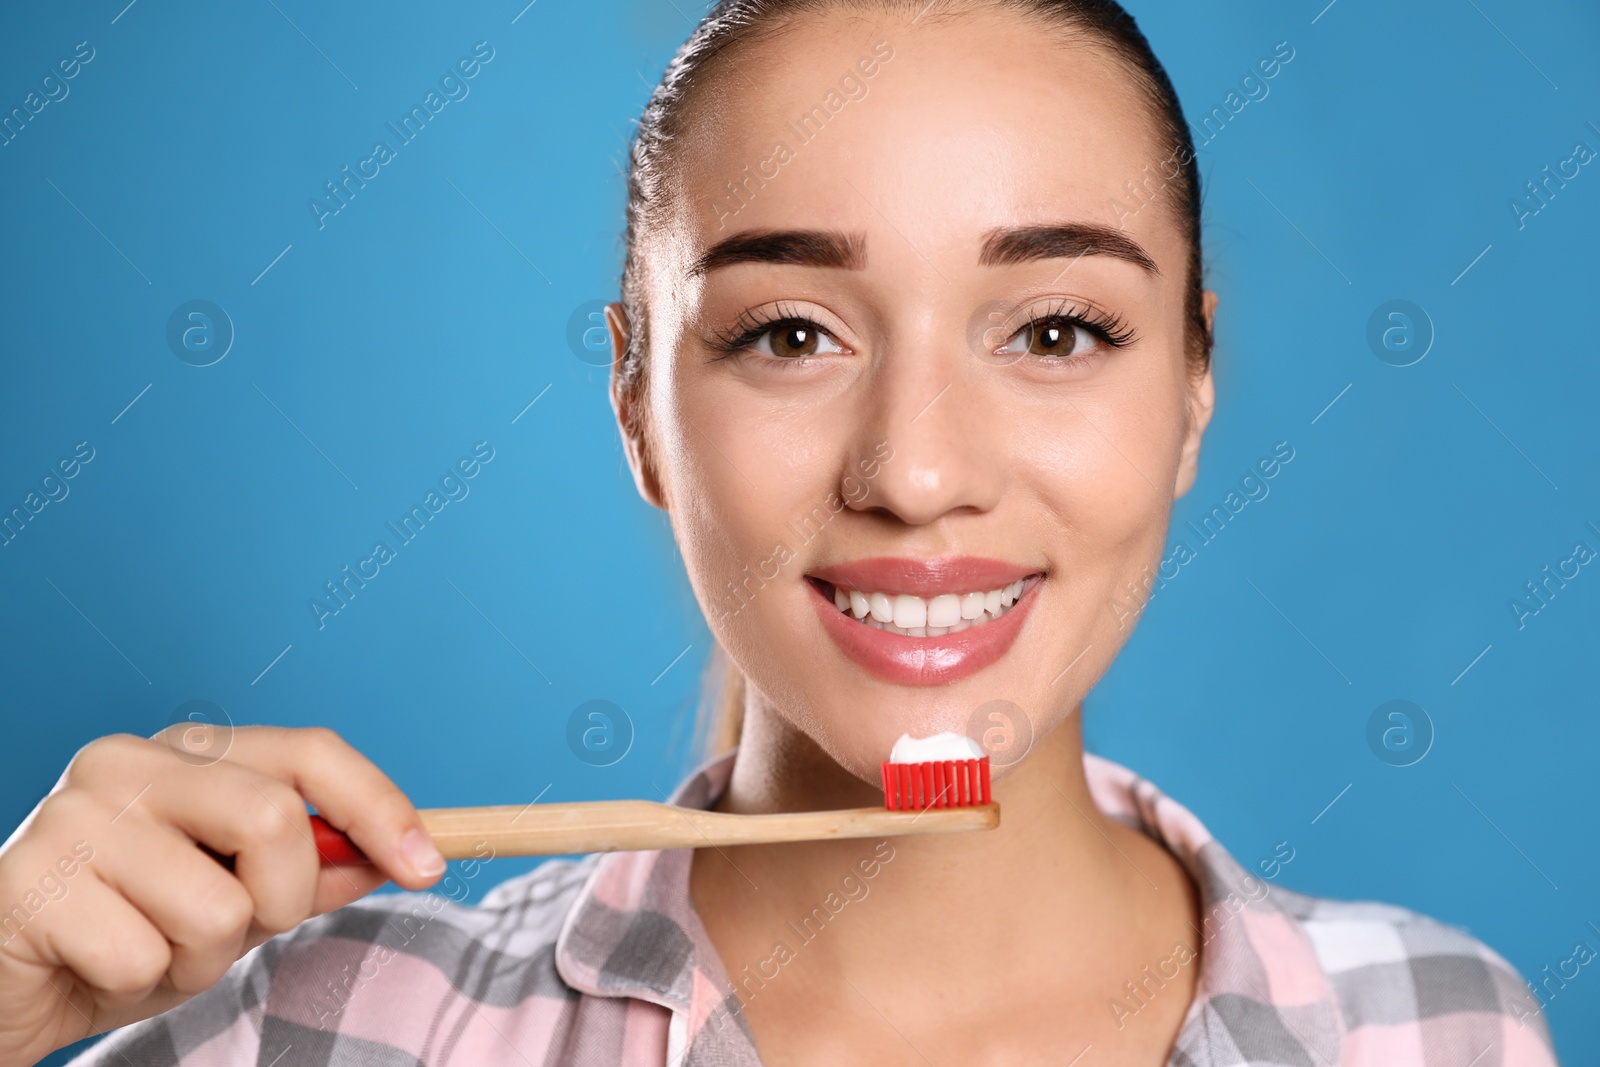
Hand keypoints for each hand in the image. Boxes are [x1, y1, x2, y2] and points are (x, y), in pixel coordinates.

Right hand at [0, 725, 444, 1066]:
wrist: (5, 985)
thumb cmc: (123, 933)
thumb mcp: (235, 901)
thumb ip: (311, 871)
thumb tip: (398, 854)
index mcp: (189, 752)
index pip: (309, 752)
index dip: (380, 806)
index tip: (428, 864)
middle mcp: (131, 762)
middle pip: (276, 818)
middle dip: (281, 899)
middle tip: (232, 930)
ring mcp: (75, 815)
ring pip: (217, 905)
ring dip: (201, 958)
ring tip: (150, 951)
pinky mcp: (30, 881)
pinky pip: (143, 956)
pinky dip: (137, 984)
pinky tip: (95, 968)